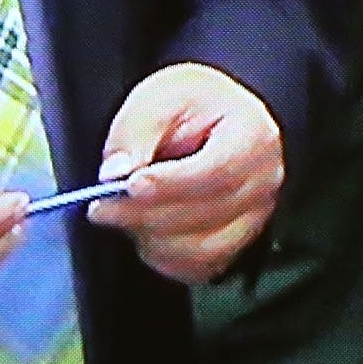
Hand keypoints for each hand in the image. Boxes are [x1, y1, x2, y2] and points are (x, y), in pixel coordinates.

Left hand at [88, 64, 283, 284]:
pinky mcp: (237, 243)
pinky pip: (199, 267)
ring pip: (200, 248)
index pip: (216, 170)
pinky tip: (145, 232)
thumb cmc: (194, 106)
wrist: (216, 122)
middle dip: (144, 213)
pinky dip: (164, 257)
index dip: (170, 183)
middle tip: (100, 206)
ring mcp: (254, 216)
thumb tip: (115, 173)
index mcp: (252, 136)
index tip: (129, 185)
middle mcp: (262, 181)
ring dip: (151, 237)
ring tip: (123, 215)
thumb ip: (137, 129)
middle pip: (204, 213)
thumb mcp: (161, 96)